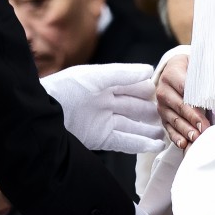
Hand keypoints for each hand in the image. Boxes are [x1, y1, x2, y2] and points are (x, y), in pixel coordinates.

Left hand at [41, 63, 165, 154]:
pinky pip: (124, 141)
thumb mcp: (95, 77)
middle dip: (150, 110)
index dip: (145, 88)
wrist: (42, 115)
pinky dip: (139, 144)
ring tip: (167, 133)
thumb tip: (149, 69)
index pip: (129, 84)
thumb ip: (123, 74)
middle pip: (132, 106)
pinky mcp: (99, 138)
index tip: (164, 90)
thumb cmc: (66, 89)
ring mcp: (102, 121)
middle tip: (171, 114)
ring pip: (131, 125)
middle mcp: (103, 101)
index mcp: (102, 83)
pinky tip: (154, 144)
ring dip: (148, 130)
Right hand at [156, 54, 210, 148]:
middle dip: (192, 118)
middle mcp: (163, 89)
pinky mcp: (162, 116)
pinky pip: (169, 128)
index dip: (195, 101)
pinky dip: (176, 137)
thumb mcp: (197, 66)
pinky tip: (183, 144)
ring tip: (196, 138)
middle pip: (179, 105)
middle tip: (204, 128)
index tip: (205, 110)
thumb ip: (206, 75)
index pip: (184, 88)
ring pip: (174, 119)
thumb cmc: (190, 69)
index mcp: (171, 73)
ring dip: (185, 130)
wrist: (174, 70)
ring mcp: (161, 105)